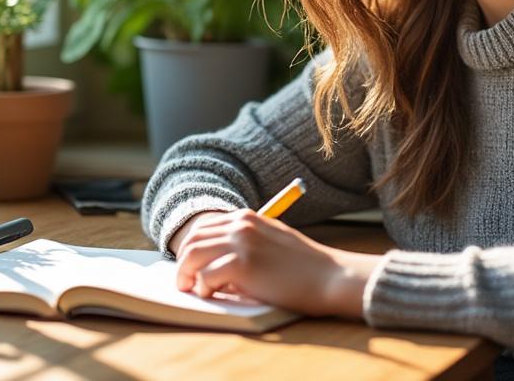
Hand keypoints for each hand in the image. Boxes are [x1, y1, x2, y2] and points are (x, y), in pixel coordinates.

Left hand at [172, 208, 380, 318]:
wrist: (330, 278)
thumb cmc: (305, 268)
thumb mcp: (273, 243)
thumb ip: (245, 245)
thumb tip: (214, 264)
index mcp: (248, 217)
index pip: (203, 227)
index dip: (190, 248)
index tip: (188, 266)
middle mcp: (241, 224)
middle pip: (192, 239)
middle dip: (182, 262)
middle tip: (184, 282)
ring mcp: (241, 243)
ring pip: (191, 255)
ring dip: (186, 275)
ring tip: (193, 290)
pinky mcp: (242, 265)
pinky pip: (205, 277)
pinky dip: (203, 288)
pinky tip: (212, 295)